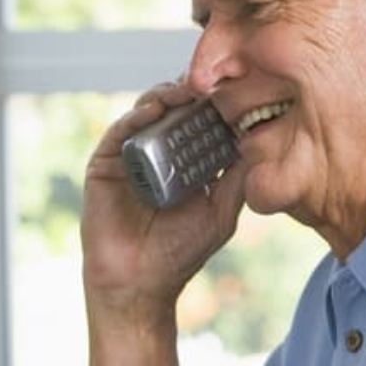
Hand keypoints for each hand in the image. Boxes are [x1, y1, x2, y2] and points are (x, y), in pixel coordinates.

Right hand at [82, 81, 247, 317]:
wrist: (139, 284)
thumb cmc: (179, 254)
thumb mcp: (221, 214)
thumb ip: (238, 181)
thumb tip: (261, 143)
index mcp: (183, 162)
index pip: (199, 121)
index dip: (215, 104)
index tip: (237, 87)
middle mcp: (156, 154)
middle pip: (174, 110)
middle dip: (192, 92)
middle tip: (212, 81)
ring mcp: (130, 156)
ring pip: (146, 113)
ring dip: (166, 96)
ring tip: (186, 91)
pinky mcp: (105, 164)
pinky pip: (119, 132)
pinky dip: (136, 116)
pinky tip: (155, 109)